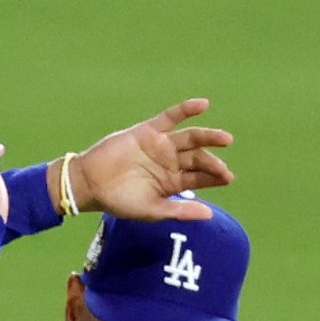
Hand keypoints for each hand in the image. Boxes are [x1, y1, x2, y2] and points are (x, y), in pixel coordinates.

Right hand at [68, 99, 234, 219]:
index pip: (200, 178)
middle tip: (222, 168)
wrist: (91, 184)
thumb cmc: (120, 201)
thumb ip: (179, 210)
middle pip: (198, 158)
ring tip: (225, 138)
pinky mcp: (149, 131)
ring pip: (189, 138)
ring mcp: (161, 145)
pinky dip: (185, 109)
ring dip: (207, 136)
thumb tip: (209, 215)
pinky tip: (202, 104)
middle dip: (212, 162)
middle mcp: (171, 162)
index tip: (227, 178)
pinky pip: (170, 117)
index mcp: (174, 182)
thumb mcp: (152, 210)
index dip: (215, 177)